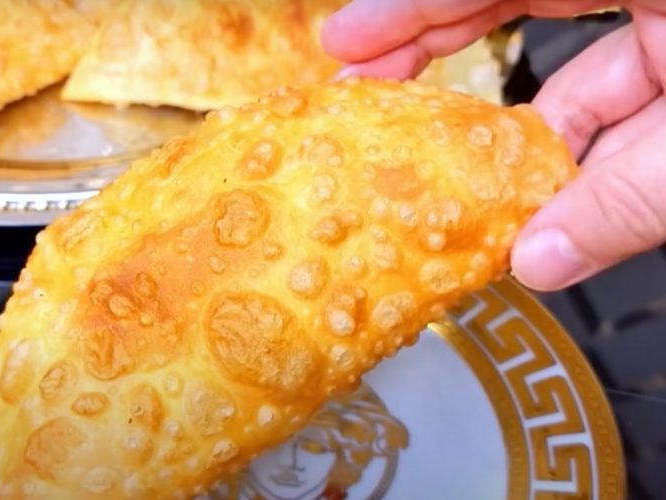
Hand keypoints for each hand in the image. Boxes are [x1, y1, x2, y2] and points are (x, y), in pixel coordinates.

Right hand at [322, 1, 665, 290]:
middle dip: (432, 53)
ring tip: (456, 194)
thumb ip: (625, 198)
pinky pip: (612, 106)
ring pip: (567, 81)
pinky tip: (540, 208)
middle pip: (509, 7)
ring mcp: (665, 28)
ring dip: (518, 144)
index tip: (344, 44)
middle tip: (360, 89)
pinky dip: (576, 159)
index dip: (411, 8)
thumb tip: (533, 264)